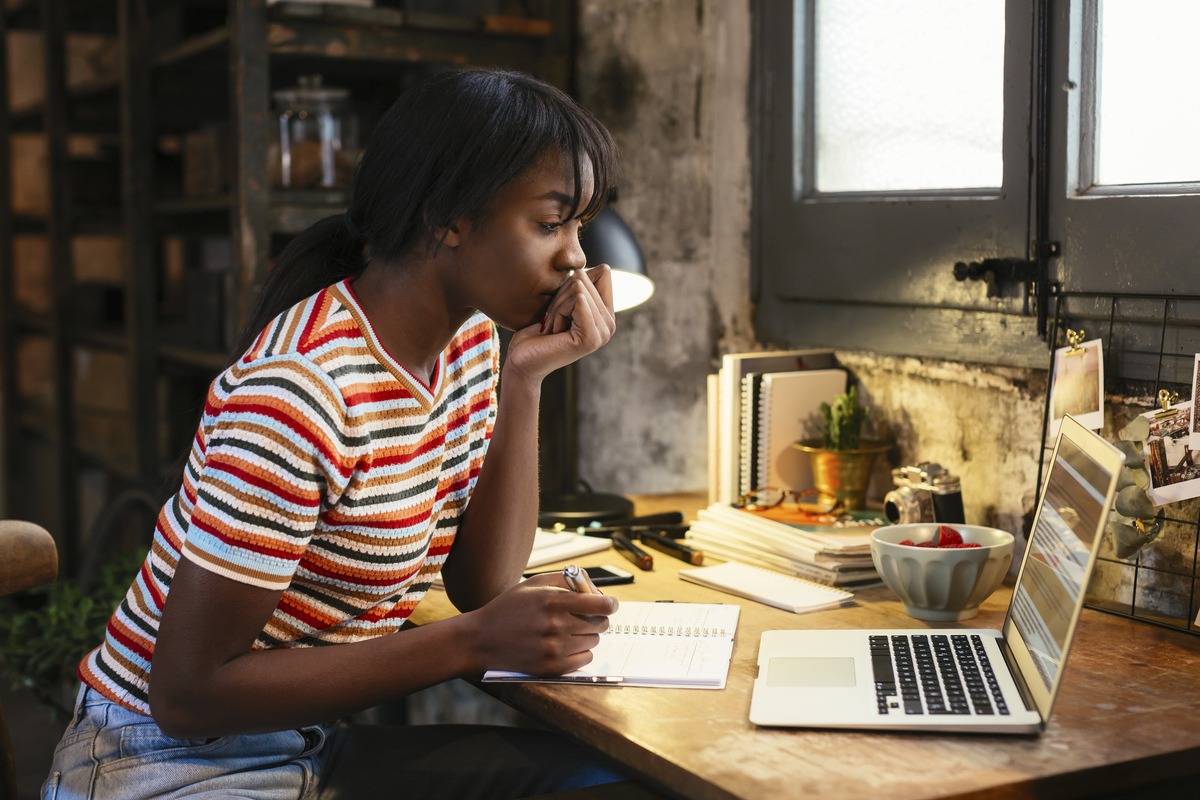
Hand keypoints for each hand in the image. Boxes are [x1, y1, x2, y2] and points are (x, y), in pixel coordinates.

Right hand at [466, 572, 617, 675]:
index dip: (610, 604)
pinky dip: (580, 652)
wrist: (482, 639)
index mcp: (553, 601)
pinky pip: (585, 659)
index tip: (610, 605)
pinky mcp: (552, 667)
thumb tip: (595, 590)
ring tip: (567, 630)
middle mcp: (556, 625)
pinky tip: (565, 645)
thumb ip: (566, 581)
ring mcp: (554, 648)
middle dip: (596, 618)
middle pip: (600, 624)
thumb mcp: (534, 584)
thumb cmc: (508, 608)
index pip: (600, 604)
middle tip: (584, 616)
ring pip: (594, 641)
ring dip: (586, 635)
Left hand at [504, 266, 616, 384]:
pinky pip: (577, 301)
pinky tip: (553, 332)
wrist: (522, 361)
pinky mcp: (592, 337)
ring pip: (578, 288)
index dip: (574, 282)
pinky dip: (557, 311)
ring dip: (556, 305)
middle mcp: (610, 324)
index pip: (604, 271)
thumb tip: (602, 267)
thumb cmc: (536, 332)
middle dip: (561, 295)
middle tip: (553, 320)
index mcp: (606, 315)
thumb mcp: (561, 301)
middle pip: (585, 278)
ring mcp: (603, 333)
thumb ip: (581, 285)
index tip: (562, 307)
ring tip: (553, 327)